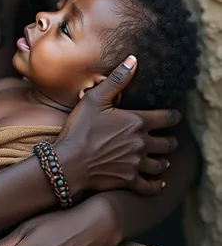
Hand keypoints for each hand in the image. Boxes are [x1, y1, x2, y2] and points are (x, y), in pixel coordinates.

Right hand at [55, 56, 180, 195]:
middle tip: (169, 139)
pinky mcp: (129, 181)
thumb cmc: (80, 128)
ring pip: (161, 164)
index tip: (176, 116)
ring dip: (164, 161)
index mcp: (137, 122)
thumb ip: (117, 79)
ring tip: (163, 159)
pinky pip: (150, 185)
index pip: (167, 118)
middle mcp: (141, 143)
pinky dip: (156, 184)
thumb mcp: (95, 98)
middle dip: (170, 140)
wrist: (69, 163)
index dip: (174, 116)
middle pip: (168, 143)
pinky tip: (158, 182)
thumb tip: (133, 60)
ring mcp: (136, 164)